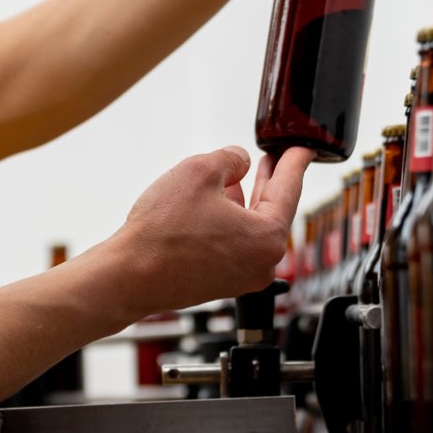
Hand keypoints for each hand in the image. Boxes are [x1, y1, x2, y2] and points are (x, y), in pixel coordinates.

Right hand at [113, 147, 310, 313]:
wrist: (128, 277)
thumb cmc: (161, 233)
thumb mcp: (200, 171)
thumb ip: (231, 158)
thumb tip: (239, 162)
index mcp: (267, 237)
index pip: (290, 188)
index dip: (295, 161)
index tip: (304, 149)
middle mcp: (262, 263)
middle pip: (273, 210)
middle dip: (271, 180)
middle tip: (275, 158)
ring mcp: (241, 277)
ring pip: (252, 227)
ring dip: (247, 200)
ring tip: (241, 176)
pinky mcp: (221, 283)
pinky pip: (236, 244)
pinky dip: (231, 221)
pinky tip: (219, 203)